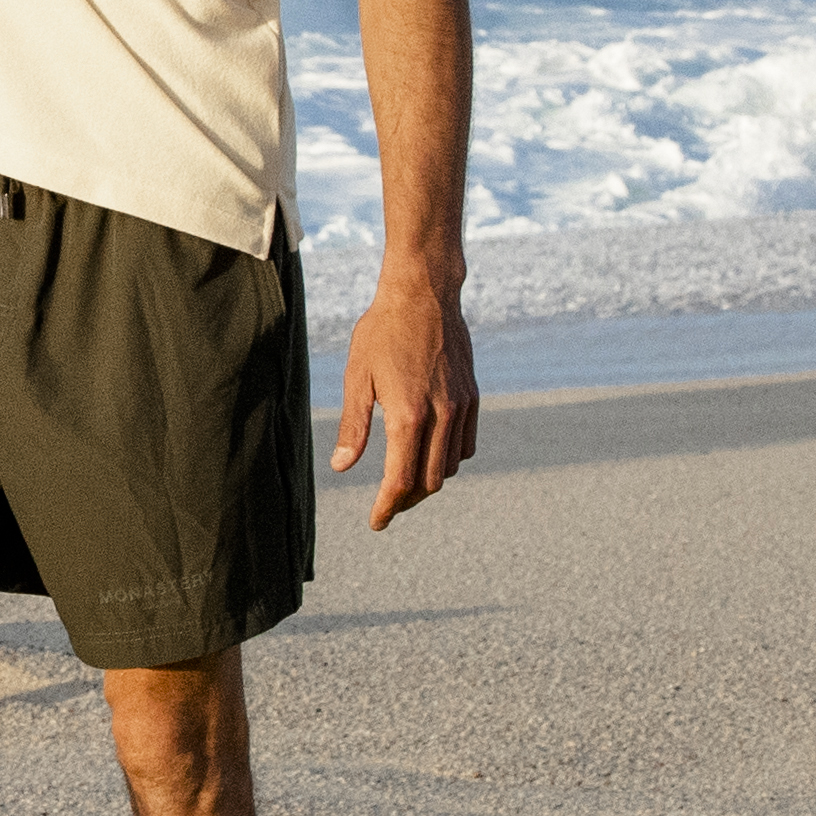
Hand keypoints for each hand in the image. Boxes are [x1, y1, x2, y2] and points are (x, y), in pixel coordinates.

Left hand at [331, 273, 475, 530]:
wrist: (424, 294)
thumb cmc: (381, 331)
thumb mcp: (357, 377)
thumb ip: (354, 426)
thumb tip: (343, 467)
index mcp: (408, 415)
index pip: (400, 480)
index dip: (387, 507)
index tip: (376, 521)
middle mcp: (441, 416)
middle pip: (429, 482)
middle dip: (406, 500)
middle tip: (386, 504)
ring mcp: (461, 407)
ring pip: (451, 466)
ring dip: (428, 480)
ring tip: (404, 480)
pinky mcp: (472, 397)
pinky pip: (466, 446)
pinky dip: (449, 459)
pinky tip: (429, 454)